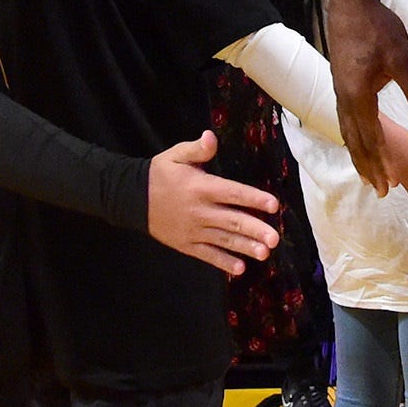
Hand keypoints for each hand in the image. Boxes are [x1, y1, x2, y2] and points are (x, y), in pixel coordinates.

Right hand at [145, 132, 281, 275]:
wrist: (132, 199)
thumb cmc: (160, 174)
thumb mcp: (176, 155)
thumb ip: (197, 149)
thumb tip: (211, 137)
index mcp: (201, 187)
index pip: (232, 193)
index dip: (254, 199)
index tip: (274, 205)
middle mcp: (199, 211)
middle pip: (231, 220)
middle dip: (255, 230)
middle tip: (275, 238)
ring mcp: (193, 230)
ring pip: (223, 240)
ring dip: (244, 247)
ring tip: (265, 253)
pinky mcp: (186, 244)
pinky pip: (207, 255)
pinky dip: (222, 262)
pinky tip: (239, 269)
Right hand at [327, 0, 407, 197]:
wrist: (351, 4)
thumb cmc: (377, 29)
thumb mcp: (400, 58)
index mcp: (357, 95)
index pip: (370, 137)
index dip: (380, 161)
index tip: (388, 182)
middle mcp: (344, 98)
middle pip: (355, 141)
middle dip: (368, 166)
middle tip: (381, 191)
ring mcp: (340, 92)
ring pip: (348, 132)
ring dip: (360, 155)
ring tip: (368, 176)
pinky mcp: (341, 85)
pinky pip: (346, 120)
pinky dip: (353, 138)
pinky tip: (359, 142)